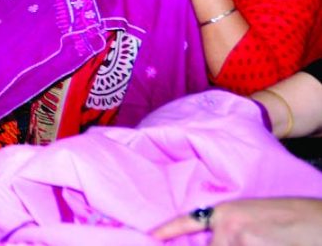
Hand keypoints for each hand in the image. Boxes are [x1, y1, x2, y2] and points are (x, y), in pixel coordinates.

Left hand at [151, 198, 321, 244]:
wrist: (320, 221)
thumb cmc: (292, 219)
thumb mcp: (253, 217)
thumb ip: (230, 231)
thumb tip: (215, 240)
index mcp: (224, 213)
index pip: (186, 222)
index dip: (167, 230)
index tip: (150, 235)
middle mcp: (226, 226)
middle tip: (254, 239)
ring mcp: (239, 241)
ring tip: (268, 241)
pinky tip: (273, 244)